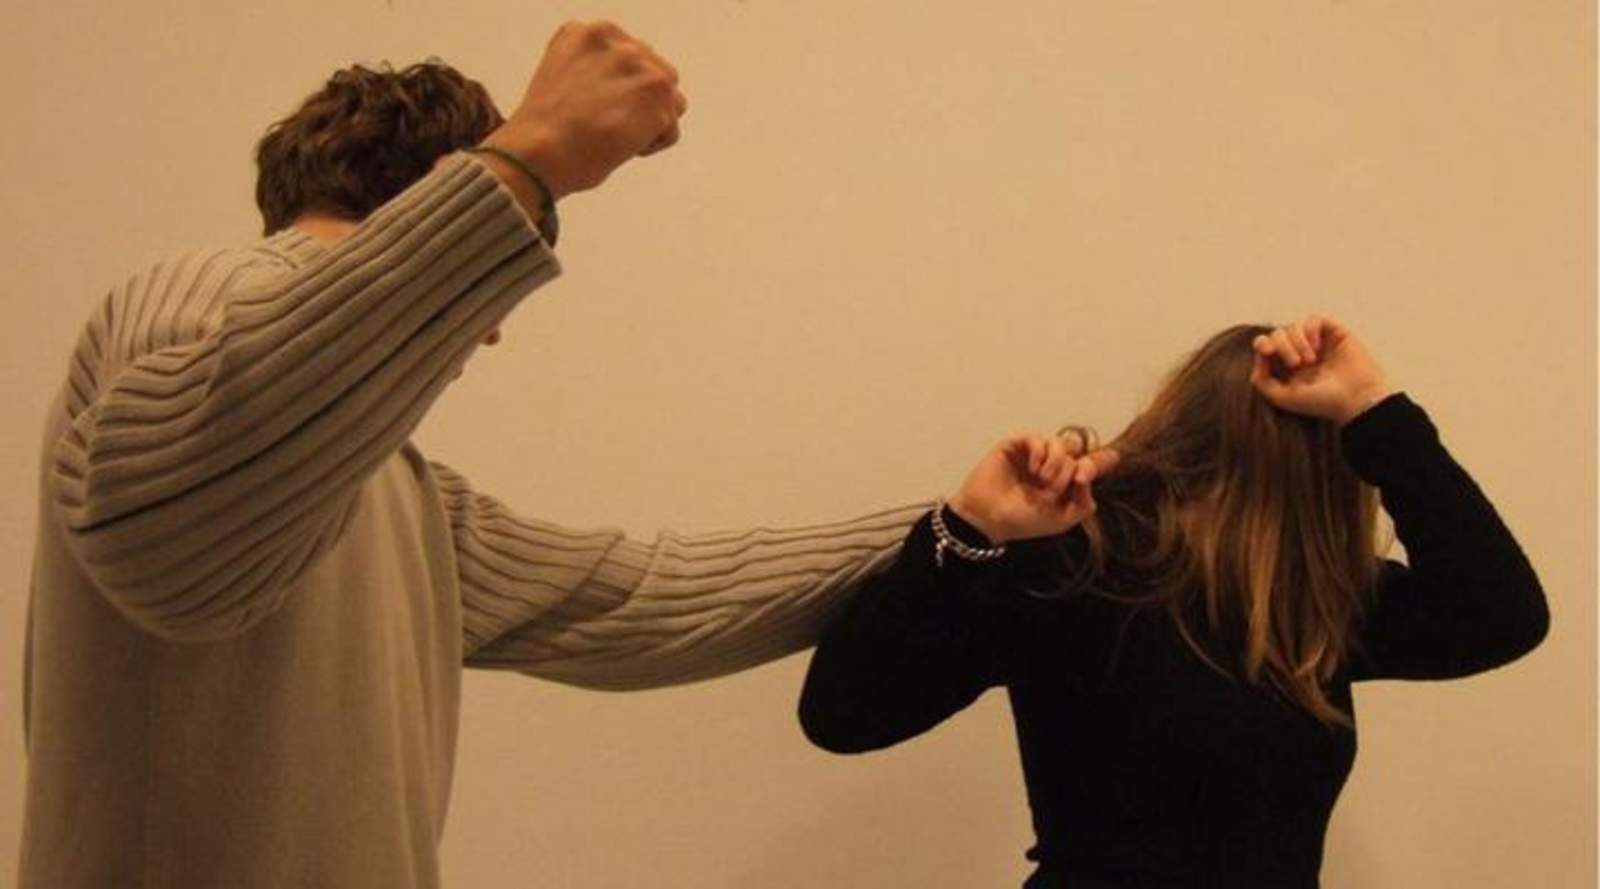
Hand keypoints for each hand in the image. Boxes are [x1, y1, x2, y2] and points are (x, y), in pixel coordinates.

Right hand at [484, 21, 687, 197]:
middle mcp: (620, 43)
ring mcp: (641, 68)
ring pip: (670, 100)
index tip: (598, 107)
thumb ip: (597, 69)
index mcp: (592, 34)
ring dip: (650, 123)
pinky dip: (652, 144)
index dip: (620, 88)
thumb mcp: (562, 74)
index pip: (631, 57)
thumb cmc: (544, 127)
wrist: (539, 152)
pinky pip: (671, 128)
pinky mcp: (656, 98)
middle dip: (640, 103)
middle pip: (656, 74)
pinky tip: (622, 148)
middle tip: (609, 124)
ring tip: (616, 136)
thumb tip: (628, 88)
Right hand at [947, 431, 1120, 543]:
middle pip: (1077, 453)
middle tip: (1054, 489)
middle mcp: (1051, 466)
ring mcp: (1034, 455)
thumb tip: (1087, 477)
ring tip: (1043, 480)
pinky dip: (1041, 453)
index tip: (1114, 457)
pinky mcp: (1016, 446)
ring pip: (1061, 444)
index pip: (1087, 465)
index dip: (1102, 460)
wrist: (989, 517)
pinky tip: (1033, 469)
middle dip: (1071, 471)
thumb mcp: (1061, 520)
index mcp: (1063, 484)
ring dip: (1058, 463)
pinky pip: (1038, 439)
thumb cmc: (1022, 521)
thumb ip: (1083, 503)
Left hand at [1249, 315, 1394, 425]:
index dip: (1262, 344)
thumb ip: (1261, 380)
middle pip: (1277, 334)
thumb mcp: (1282, 397)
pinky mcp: (1335, 333)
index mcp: (1288, 368)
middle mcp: (1302, 353)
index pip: (1266, 346)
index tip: (1267, 352)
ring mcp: (1318, 342)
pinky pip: (1313, 320)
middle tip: (1295, 363)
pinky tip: (1316, 349)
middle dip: (1281, 345)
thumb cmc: (1322, 403)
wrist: (1355, 400)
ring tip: (1309, 360)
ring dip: (1296, 341)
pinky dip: (1310, 331)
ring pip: (1294, 326)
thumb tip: (1259, 357)